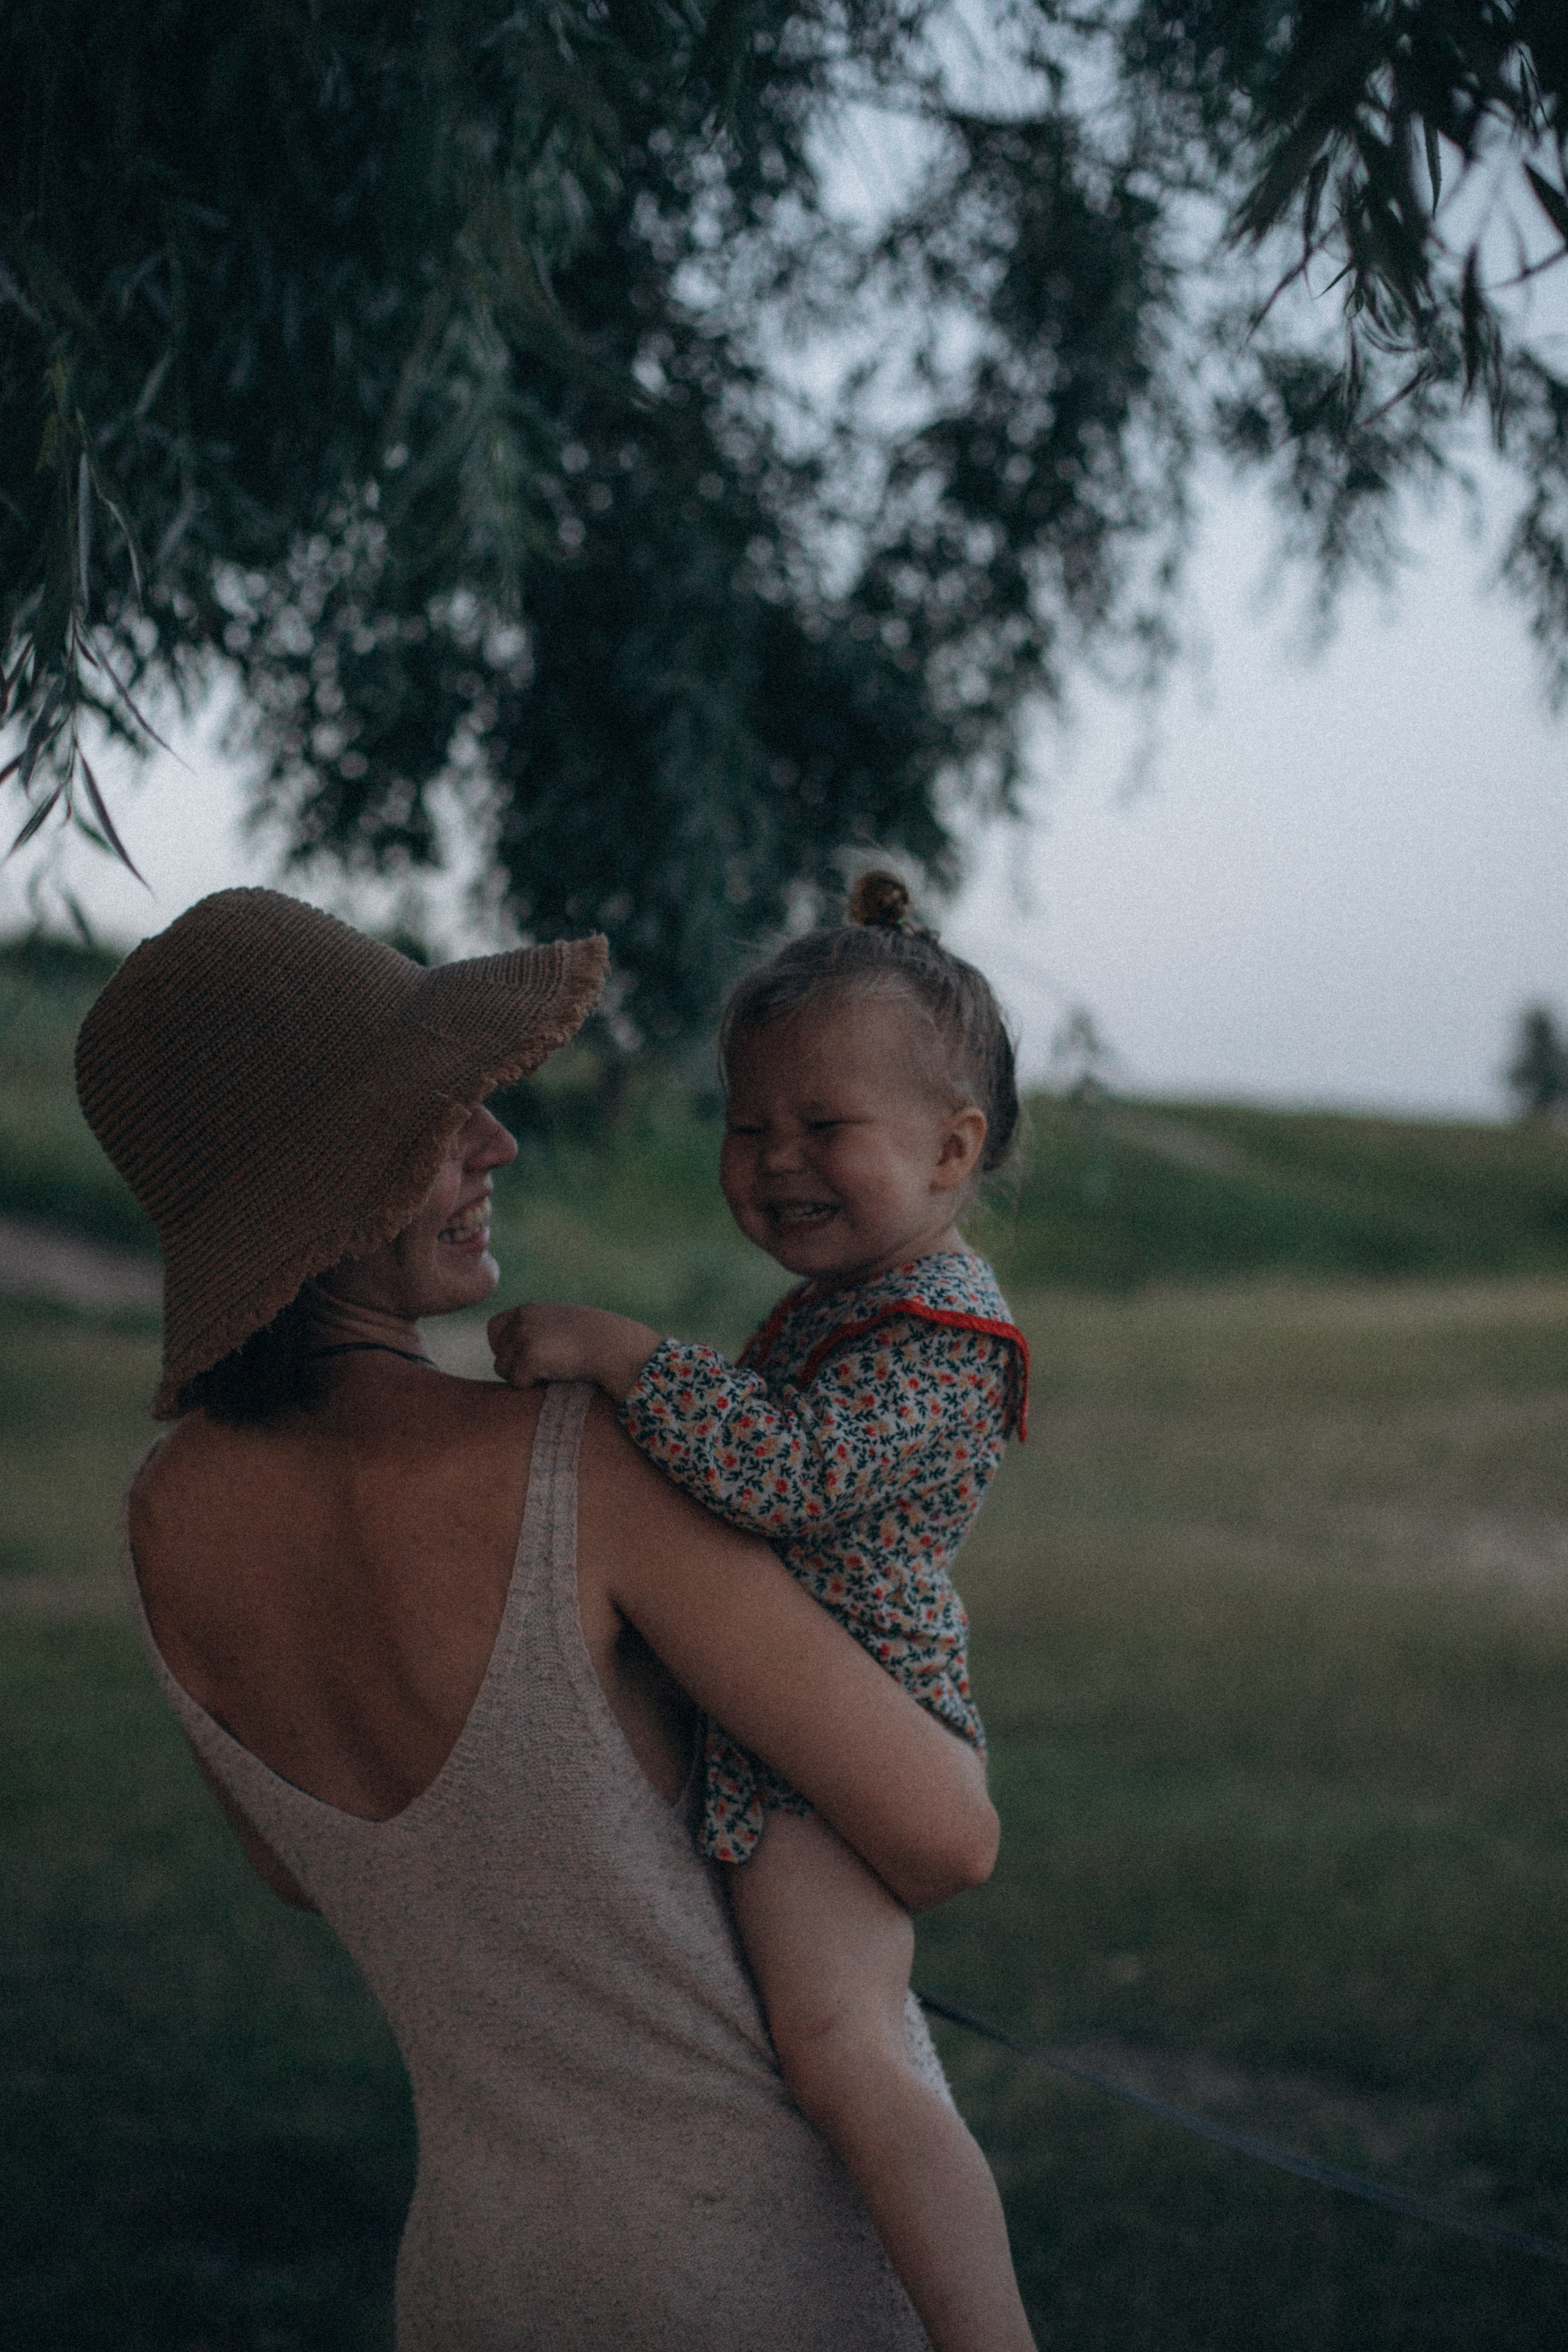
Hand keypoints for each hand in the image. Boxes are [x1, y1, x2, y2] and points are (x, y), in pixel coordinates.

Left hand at [488, 1302, 661, 1402]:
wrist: (614, 1346)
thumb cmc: (596, 1341)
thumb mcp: (564, 1326)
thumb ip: (541, 1332)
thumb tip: (519, 1357)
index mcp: (530, 1310)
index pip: (494, 1328)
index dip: (504, 1346)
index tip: (524, 1358)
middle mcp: (522, 1320)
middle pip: (498, 1352)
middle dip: (514, 1365)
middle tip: (542, 1370)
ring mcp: (524, 1338)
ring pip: (503, 1369)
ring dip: (522, 1377)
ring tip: (550, 1374)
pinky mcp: (529, 1357)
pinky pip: (517, 1382)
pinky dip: (533, 1386)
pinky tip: (554, 1378)